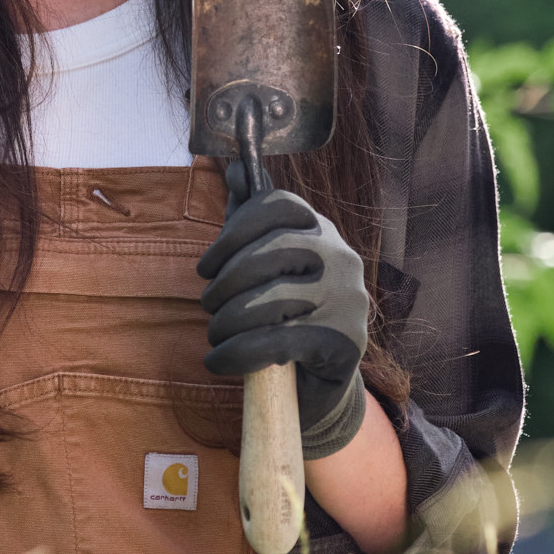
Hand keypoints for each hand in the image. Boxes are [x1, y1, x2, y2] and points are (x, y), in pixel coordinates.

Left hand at [197, 170, 368, 446]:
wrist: (319, 384)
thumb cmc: (286, 317)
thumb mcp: (266, 268)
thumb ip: (249, 221)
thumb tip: (234, 169)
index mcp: (322, 232)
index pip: (277, 206)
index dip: (232, 233)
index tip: (205, 267)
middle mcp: (342, 258)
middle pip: (269, 251)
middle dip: (226, 283)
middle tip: (208, 307)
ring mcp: (348, 300)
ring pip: (271, 299)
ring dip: (228, 321)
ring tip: (215, 335)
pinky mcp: (344, 341)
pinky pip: (276, 341)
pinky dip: (237, 353)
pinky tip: (219, 360)